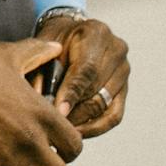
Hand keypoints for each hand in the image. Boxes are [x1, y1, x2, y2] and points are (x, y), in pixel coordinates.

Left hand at [43, 15, 130, 137]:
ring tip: (62, 131)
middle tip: (54, 126)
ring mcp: (124, 70)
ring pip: (105, 105)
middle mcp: (117, 50)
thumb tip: (40, 102)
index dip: (72, 93)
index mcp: (97, 32)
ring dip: (83, 121)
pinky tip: (77, 132)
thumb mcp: (44, 47)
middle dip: (74, 111)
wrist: (71, 34)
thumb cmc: (55, 40)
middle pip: (97, 90)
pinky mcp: (125, 89)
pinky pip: (114, 115)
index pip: (87, 69)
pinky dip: (96, 127)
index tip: (58, 112)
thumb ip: (42, 70)